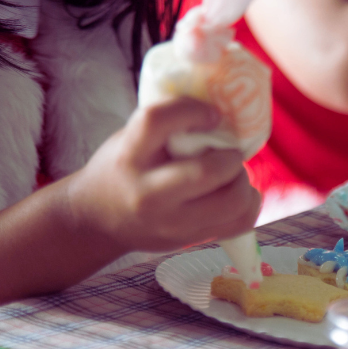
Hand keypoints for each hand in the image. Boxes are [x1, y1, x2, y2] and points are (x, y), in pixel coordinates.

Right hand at [66, 97, 261, 252]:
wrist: (98, 219)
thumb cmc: (121, 169)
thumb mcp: (129, 139)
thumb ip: (166, 125)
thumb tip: (218, 107)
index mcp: (129, 157)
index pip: (157, 121)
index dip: (192, 110)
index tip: (212, 114)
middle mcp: (148, 194)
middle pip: (207, 172)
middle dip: (230, 156)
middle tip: (229, 152)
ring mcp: (171, 224)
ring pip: (231, 202)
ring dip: (243, 181)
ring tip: (233, 174)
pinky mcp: (188, 240)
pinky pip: (238, 225)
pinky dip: (249, 205)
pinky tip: (238, 194)